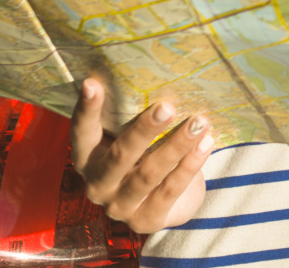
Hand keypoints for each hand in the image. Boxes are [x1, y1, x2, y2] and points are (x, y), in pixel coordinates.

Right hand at [70, 80, 212, 233]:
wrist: (166, 199)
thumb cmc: (146, 154)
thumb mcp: (132, 136)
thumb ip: (129, 115)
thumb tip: (152, 68)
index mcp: (88, 158)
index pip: (82, 132)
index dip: (87, 109)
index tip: (93, 82)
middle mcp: (98, 185)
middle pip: (120, 156)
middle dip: (144, 130)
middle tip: (168, 106)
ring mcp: (120, 206)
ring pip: (149, 174)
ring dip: (177, 146)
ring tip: (199, 122)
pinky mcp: (146, 220)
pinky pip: (170, 190)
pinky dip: (189, 166)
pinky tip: (206, 144)